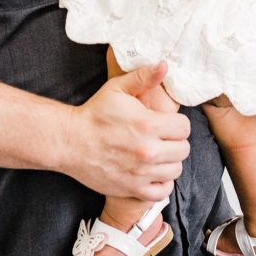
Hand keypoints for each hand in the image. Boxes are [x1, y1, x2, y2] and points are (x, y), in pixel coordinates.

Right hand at [63, 61, 190, 200]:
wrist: (70, 142)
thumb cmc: (94, 114)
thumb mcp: (117, 89)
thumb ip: (143, 77)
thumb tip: (164, 65)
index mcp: (147, 125)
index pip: (184, 127)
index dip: (177, 123)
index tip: (166, 123)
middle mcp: (148, 151)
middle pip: (184, 149)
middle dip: (175, 141)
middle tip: (161, 137)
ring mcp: (141, 172)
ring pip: (176, 170)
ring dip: (169, 161)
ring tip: (156, 153)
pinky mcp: (133, 188)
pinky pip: (163, 190)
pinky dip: (161, 182)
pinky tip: (152, 171)